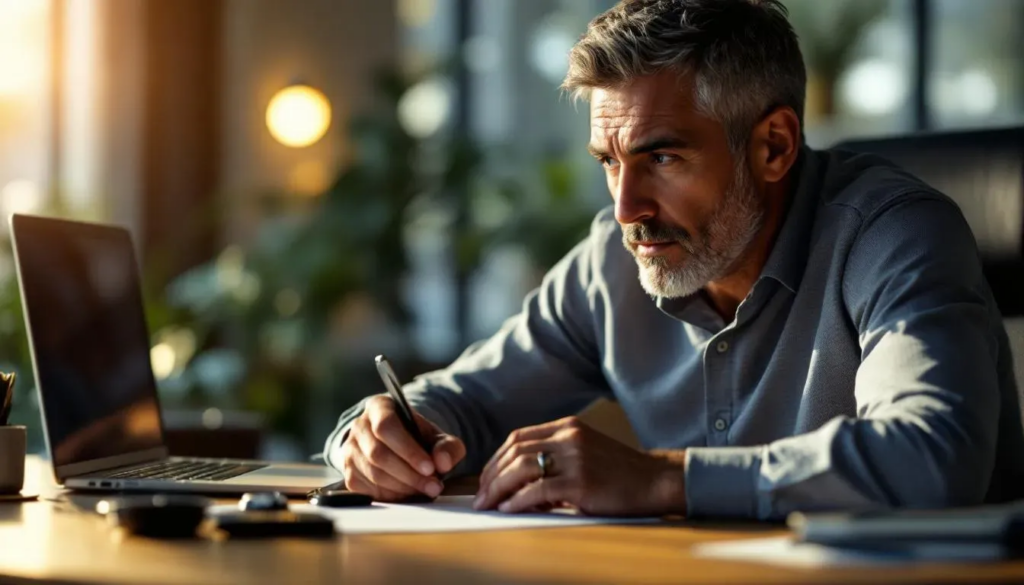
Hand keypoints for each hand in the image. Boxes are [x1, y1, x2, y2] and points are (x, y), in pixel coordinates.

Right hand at [340, 395, 466, 500]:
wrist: (398, 448)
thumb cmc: (418, 439)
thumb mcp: (437, 437)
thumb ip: (447, 447)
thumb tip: (443, 462)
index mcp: (380, 407)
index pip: (386, 426)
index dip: (408, 450)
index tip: (430, 468)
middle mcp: (359, 426)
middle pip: (378, 453)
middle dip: (409, 474)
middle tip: (433, 486)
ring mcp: (350, 450)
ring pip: (373, 473)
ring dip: (403, 487)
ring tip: (426, 490)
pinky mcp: (348, 474)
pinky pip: (367, 489)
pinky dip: (391, 495)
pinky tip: (408, 493)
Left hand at [473, 416, 687, 516]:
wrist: (655, 480)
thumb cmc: (619, 472)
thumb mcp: (585, 451)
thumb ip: (554, 456)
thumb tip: (517, 482)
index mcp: (567, 426)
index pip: (518, 438)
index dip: (496, 459)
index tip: (486, 478)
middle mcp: (568, 437)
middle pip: (514, 452)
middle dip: (491, 475)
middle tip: (480, 496)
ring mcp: (575, 458)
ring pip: (521, 469)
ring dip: (498, 488)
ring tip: (488, 504)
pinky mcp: (581, 482)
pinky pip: (538, 491)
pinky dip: (518, 501)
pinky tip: (509, 509)